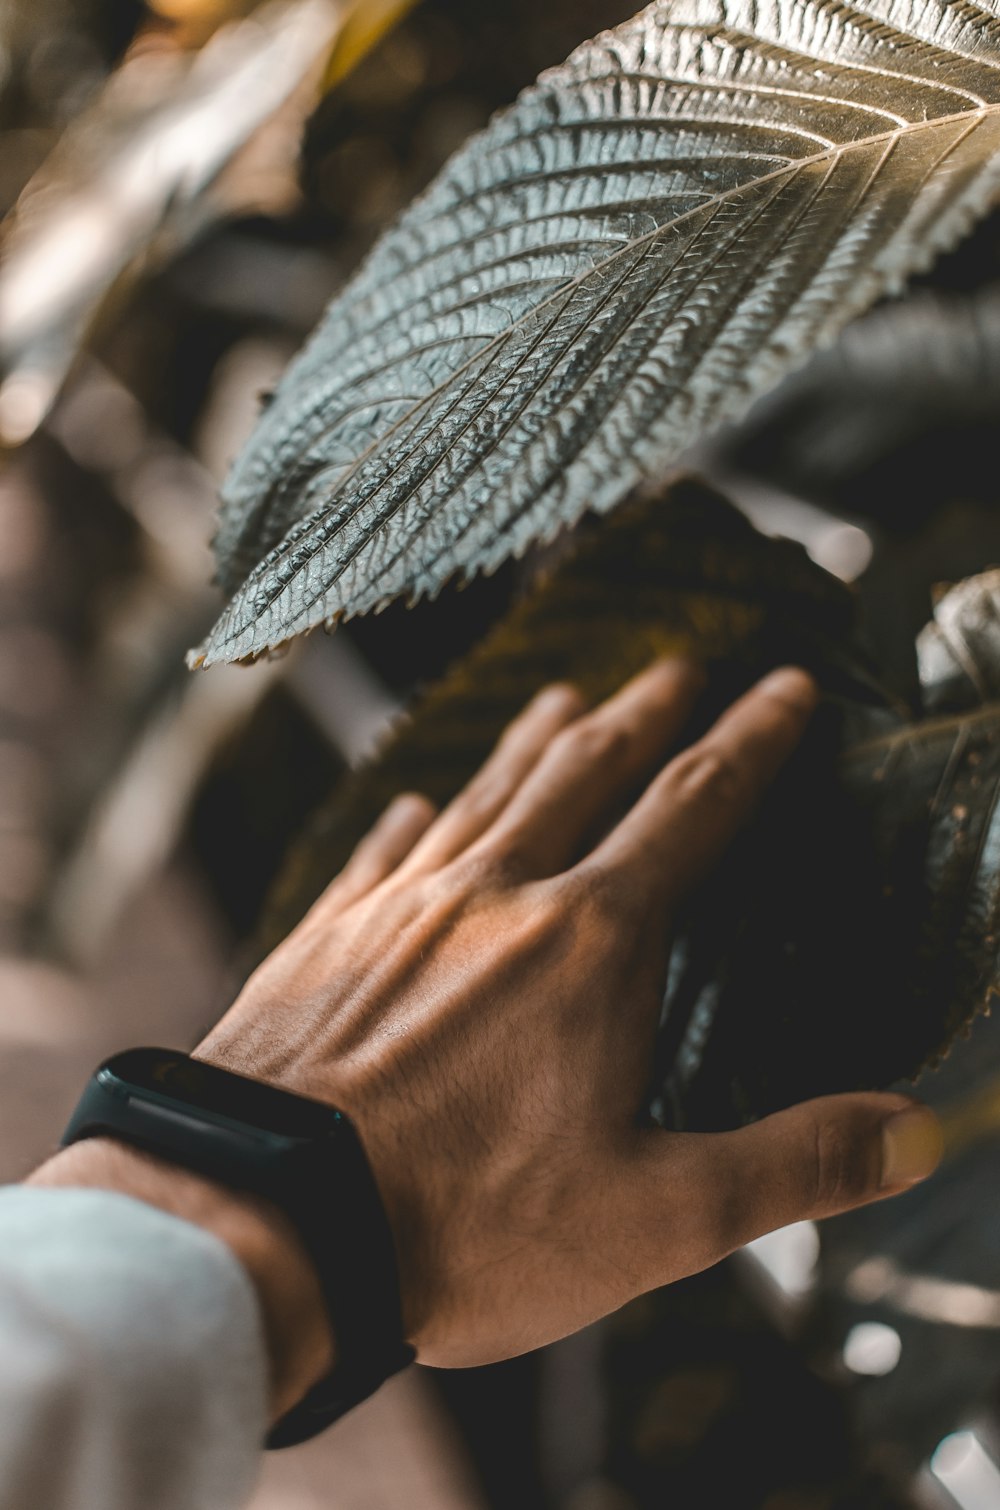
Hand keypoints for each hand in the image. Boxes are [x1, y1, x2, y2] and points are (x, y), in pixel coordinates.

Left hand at [197, 660, 941, 1373]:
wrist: (266, 1223)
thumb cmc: (461, 1227)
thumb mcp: (657, 1217)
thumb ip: (793, 1164)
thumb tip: (914, 1132)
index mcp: (590, 945)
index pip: (694, 810)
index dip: (751, 742)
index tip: (782, 686)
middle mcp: (496, 895)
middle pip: (587, 772)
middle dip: (644, 712)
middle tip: (676, 665)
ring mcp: (400, 906)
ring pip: (485, 793)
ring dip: (533, 739)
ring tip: (562, 696)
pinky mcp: (323, 936)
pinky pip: (380, 850)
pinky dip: (412, 816)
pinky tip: (416, 798)